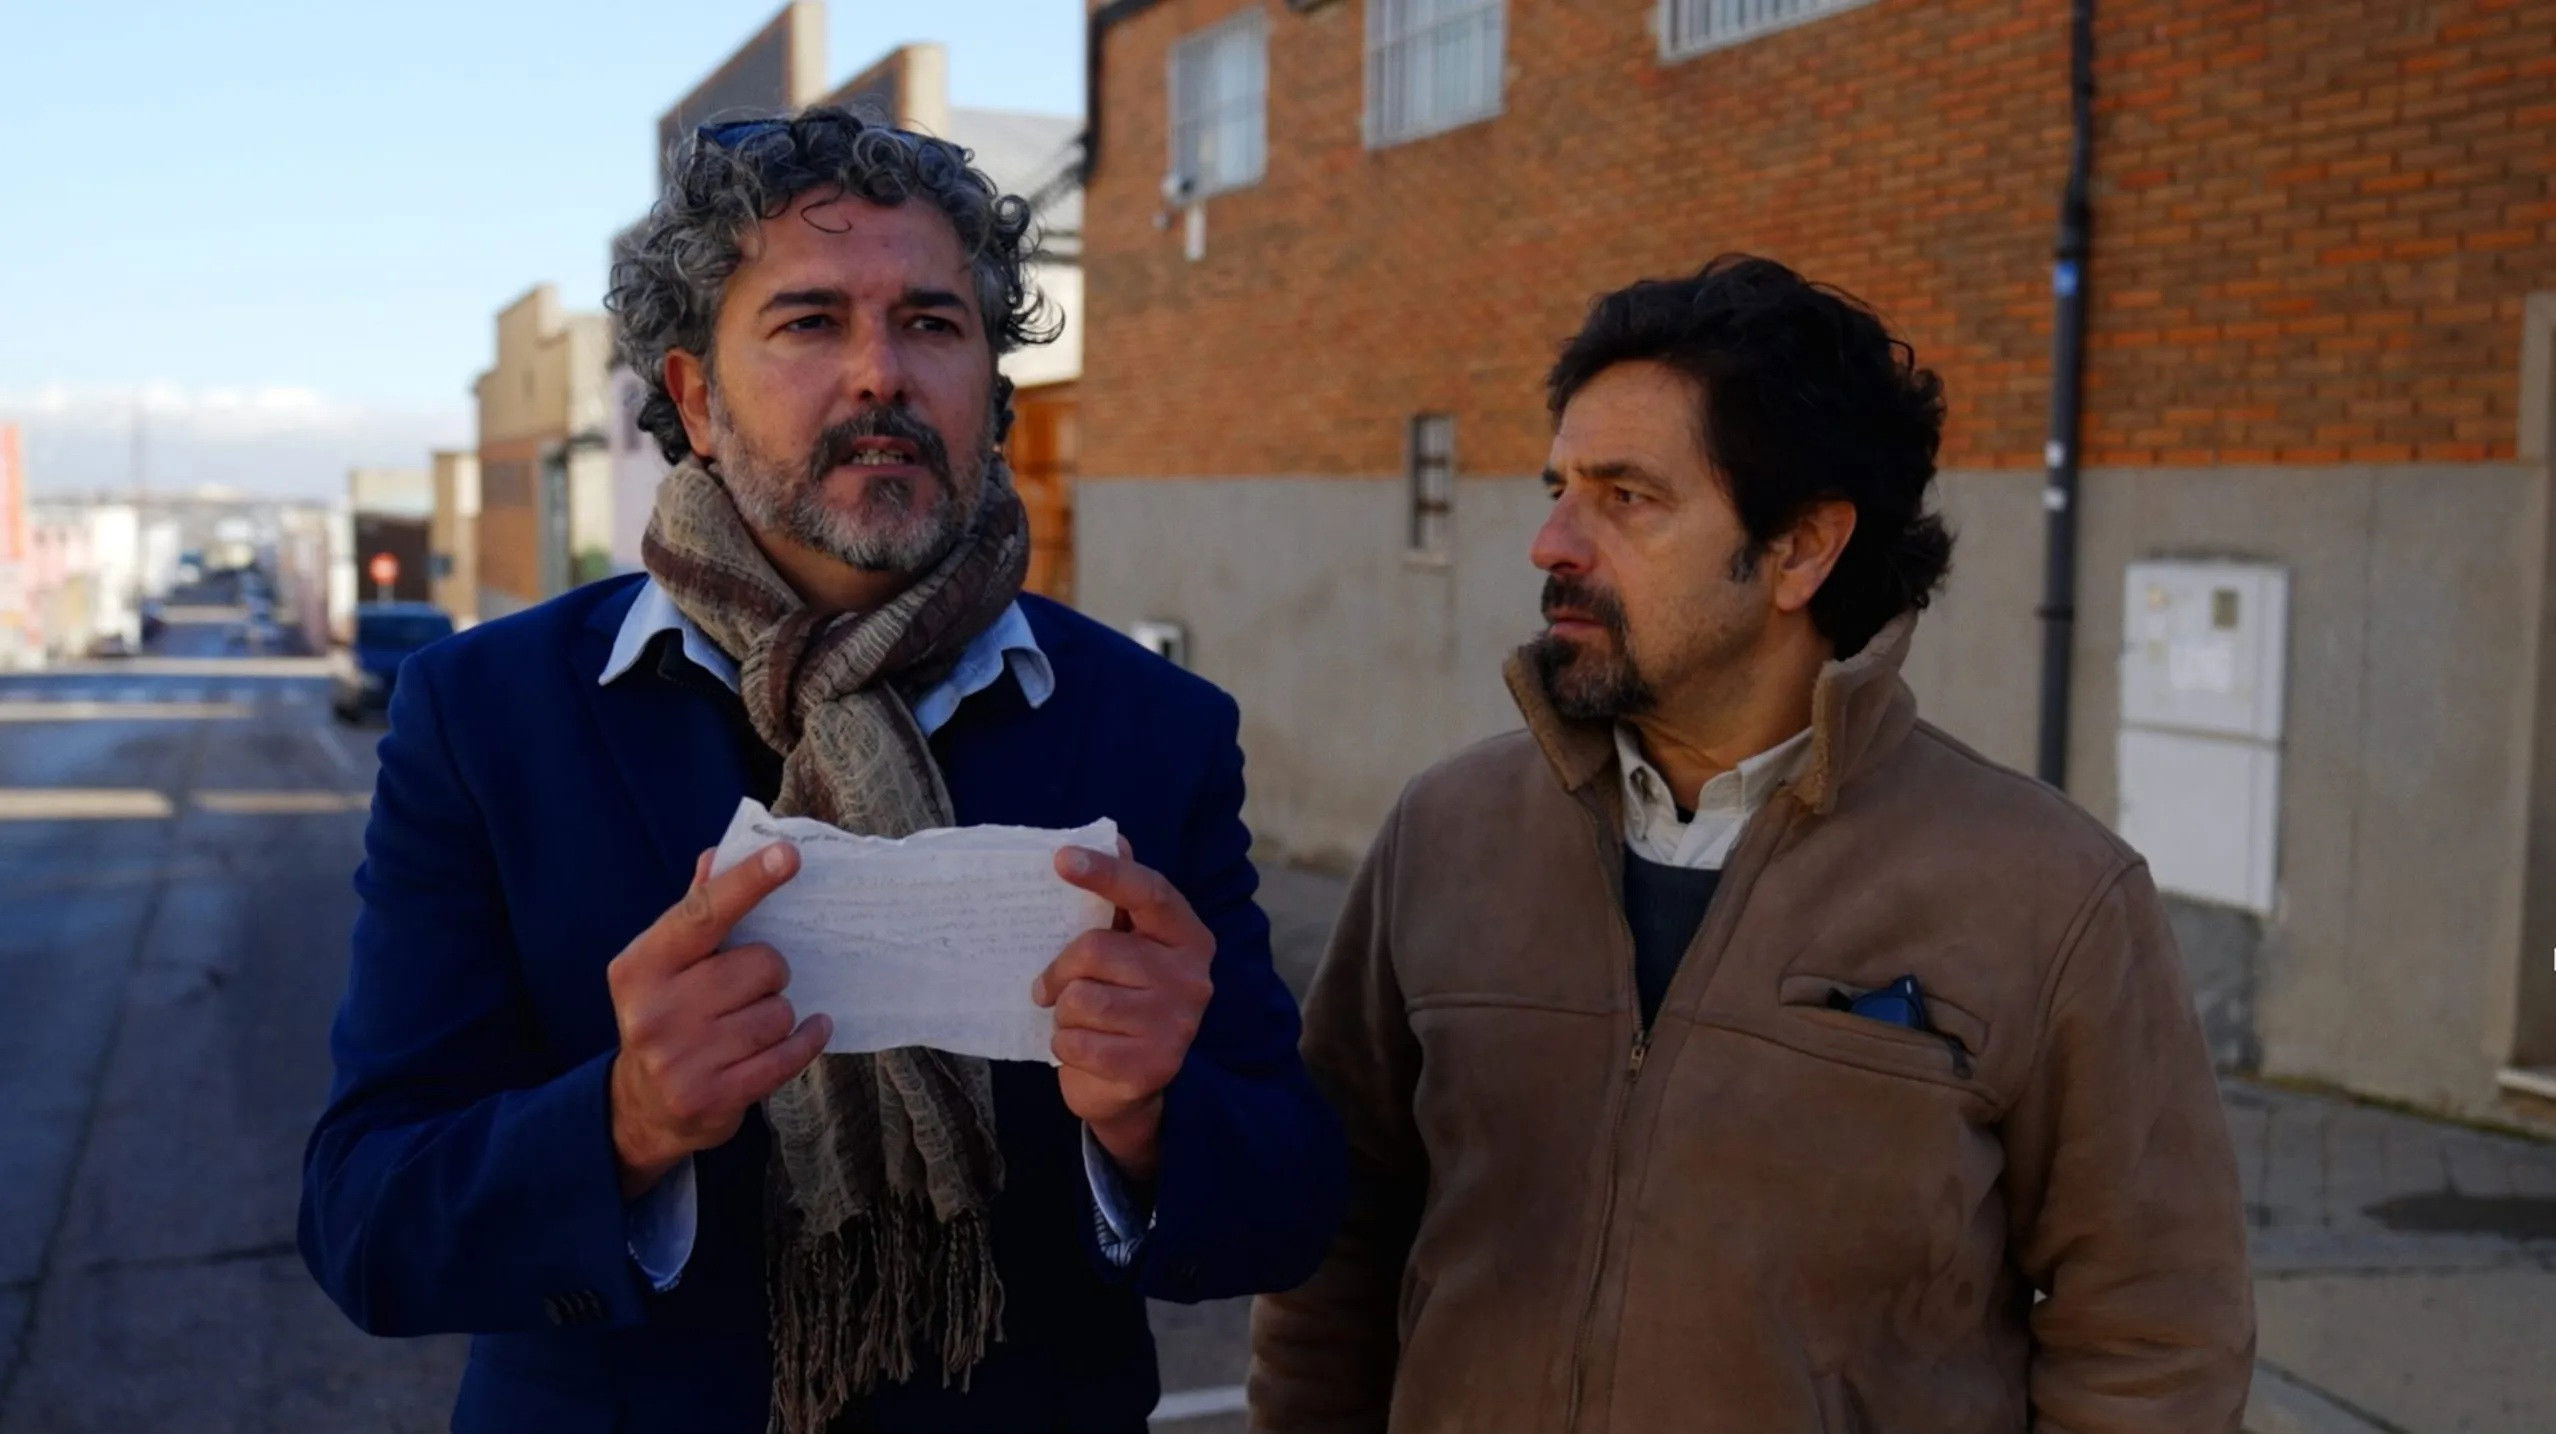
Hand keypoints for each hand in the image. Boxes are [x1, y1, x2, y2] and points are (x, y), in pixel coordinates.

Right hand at [604, 843, 830, 1198]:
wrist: (644, 1107)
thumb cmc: (668, 1015)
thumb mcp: (666, 964)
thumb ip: (696, 911)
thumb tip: (718, 855)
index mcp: (641, 965)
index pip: (702, 913)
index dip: (748, 882)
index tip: (788, 856)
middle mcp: (655, 1010)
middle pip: (761, 966)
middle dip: (771, 973)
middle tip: (753, 986)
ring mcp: (680, 1058)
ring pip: (778, 1013)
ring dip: (780, 1014)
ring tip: (755, 1022)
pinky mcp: (711, 1096)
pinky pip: (787, 1055)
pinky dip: (806, 1041)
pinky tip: (808, 1032)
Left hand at [1033, 842, 1214, 1184]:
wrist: (1134, 1088)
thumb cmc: (1123, 1001)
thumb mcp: (1127, 949)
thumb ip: (1121, 900)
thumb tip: (1114, 838)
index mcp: (1188, 938)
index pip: (1149, 893)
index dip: (1106, 874)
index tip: (1062, 859)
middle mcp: (1192, 979)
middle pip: (1096, 950)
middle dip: (1059, 969)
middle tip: (1051, 986)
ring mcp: (1176, 1026)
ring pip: (1080, 999)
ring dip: (1063, 1011)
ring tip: (1076, 1019)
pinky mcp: (1150, 1067)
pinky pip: (1075, 1042)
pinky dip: (1064, 1045)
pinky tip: (1083, 1048)